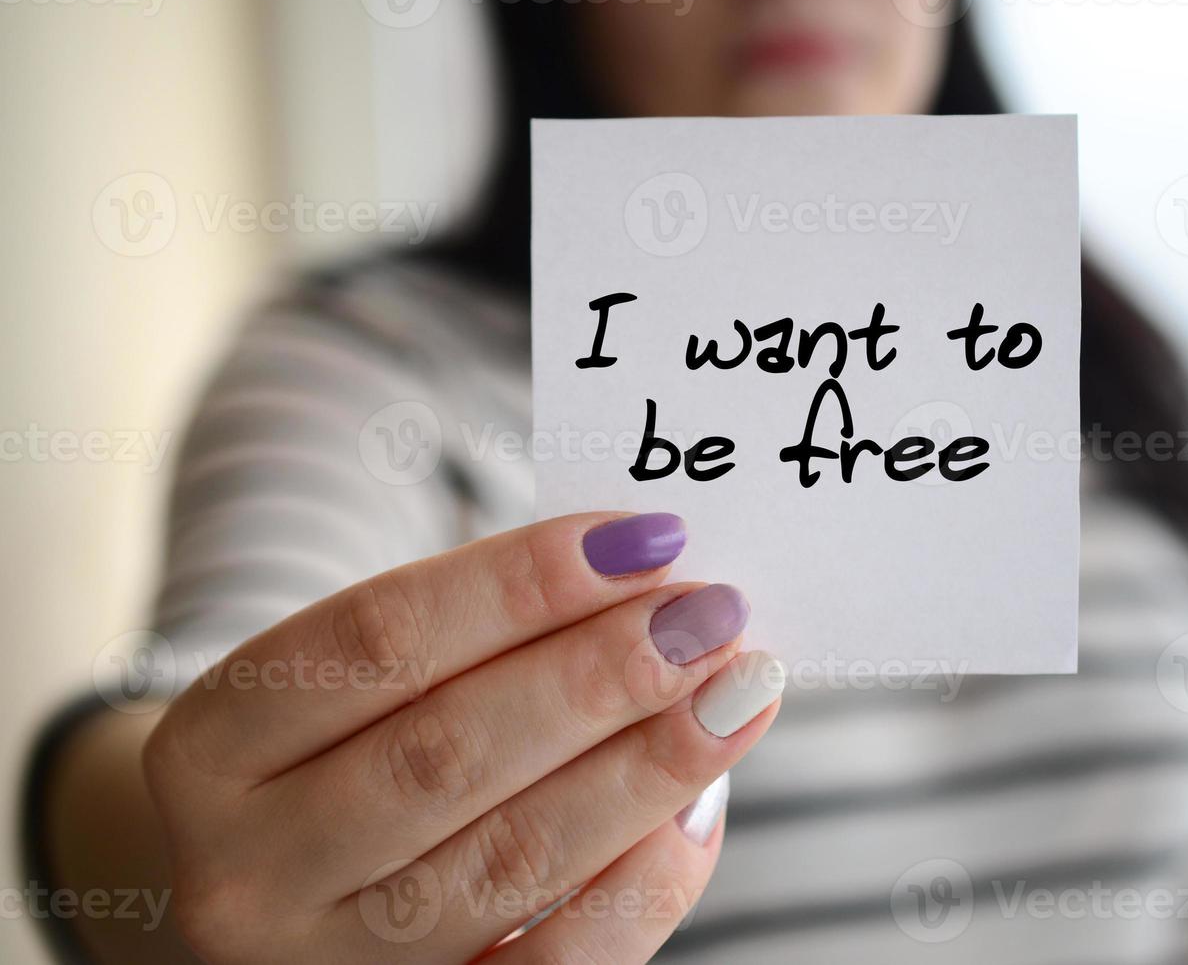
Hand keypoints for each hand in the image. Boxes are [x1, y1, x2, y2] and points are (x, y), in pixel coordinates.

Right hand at [142, 512, 784, 963]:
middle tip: (707, 614)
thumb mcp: (353, 683)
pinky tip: (702, 801)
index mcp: (211, 746)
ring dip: (646, 763)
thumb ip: (473, 635)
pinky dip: (645, 878)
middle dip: (600, 675)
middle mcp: (250, 871)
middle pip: (447, 754)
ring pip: (511, 860)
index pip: (378, 640)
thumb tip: (647, 583)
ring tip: (735, 687)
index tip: (644, 538)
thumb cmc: (338, 752)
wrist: (270, 891)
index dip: (521, 583)